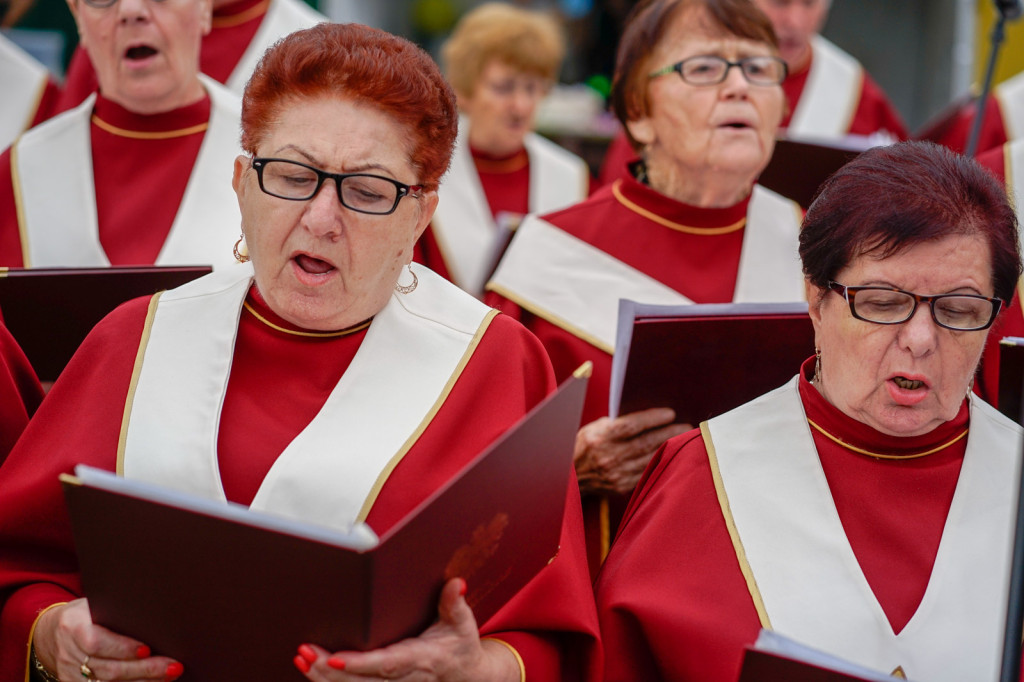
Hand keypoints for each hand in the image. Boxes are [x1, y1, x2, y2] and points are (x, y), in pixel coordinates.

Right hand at [32, 599, 182, 680]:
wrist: (54, 633)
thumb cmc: (86, 614)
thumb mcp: (95, 604)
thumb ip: (117, 610)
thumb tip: (156, 612)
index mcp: (73, 626)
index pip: (96, 642)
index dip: (122, 648)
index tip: (147, 649)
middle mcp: (69, 653)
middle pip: (108, 668)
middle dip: (144, 669)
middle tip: (172, 666)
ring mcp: (70, 673)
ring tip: (168, 675)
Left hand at [293, 578, 519, 681]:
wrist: (466, 676)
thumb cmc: (460, 646)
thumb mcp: (463, 624)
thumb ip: (454, 604)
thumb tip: (456, 584)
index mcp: (420, 660)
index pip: (387, 664)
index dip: (360, 664)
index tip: (335, 657)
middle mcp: (403, 677)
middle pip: (361, 681)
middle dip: (330, 670)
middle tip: (306, 652)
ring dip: (324, 677)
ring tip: (302, 657)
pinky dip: (329, 681)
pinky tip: (310, 669)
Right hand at [574, 408, 690, 495]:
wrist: (568, 477)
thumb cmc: (582, 447)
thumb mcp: (593, 429)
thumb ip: (616, 423)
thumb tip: (644, 417)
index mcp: (600, 437)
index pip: (631, 425)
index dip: (653, 418)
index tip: (670, 413)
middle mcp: (608, 456)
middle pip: (645, 443)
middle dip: (669, 433)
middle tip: (687, 426)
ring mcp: (615, 474)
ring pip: (649, 459)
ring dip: (670, 449)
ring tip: (685, 440)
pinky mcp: (620, 487)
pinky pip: (646, 474)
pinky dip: (660, 464)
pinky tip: (671, 457)